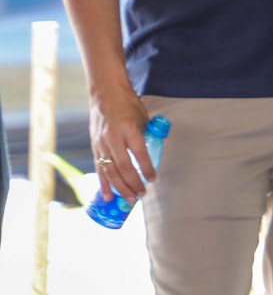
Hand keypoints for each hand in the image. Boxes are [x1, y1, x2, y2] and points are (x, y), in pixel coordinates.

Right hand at [89, 87, 153, 202]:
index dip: (146, 168)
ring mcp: (101, 144)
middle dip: (133, 184)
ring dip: (120, 188)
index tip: (153, 179)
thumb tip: (156, 151)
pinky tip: (107, 196)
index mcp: (128, 129)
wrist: (106, 94)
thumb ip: (147, 134)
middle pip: (123, 167)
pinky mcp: (94, 147)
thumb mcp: (143, 117)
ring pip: (110, 171)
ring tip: (129, 200)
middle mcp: (113, 138)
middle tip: (141, 195)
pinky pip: (99, 168)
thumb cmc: (128, 104)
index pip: (139, 153)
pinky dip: (103, 184)